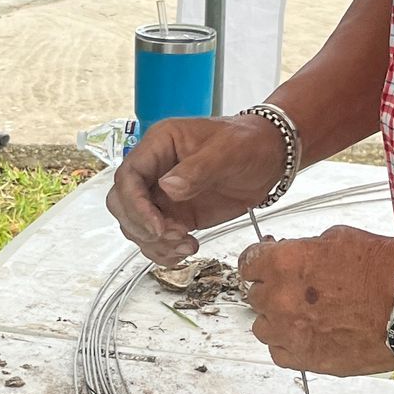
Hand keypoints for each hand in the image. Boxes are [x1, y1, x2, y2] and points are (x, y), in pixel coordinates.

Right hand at [109, 110, 292, 263]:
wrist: (270, 157)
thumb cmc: (249, 142)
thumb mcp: (227, 151)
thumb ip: (197, 169)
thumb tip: (168, 187)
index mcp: (159, 145)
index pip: (128, 177)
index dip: (136, 205)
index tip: (157, 226)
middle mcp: (154, 170)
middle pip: (122, 204)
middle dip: (142, 227)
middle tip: (174, 236)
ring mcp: (163, 194)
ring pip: (136, 226)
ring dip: (156, 243)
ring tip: (188, 244)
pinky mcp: (176, 214)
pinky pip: (156, 238)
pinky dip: (166, 250)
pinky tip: (189, 248)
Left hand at [238, 229, 393, 375]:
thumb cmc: (386, 269)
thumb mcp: (339, 238)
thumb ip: (306, 250)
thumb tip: (295, 256)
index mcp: (284, 263)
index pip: (247, 263)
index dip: (258, 262)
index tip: (264, 265)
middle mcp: (280, 298)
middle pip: (256, 296)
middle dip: (273, 290)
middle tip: (297, 289)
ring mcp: (291, 332)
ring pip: (263, 327)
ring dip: (277, 319)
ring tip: (303, 315)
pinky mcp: (308, 359)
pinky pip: (279, 353)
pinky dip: (288, 344)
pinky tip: (307, 336)